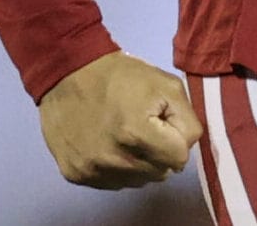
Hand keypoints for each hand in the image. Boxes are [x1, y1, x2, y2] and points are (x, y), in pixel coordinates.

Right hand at [38, 51, 202, 189]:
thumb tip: (185, 147)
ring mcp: (93, 171)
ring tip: (127, 135)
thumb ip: (187, 118)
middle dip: (160, 152)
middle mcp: (115, 160)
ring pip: (138, 181)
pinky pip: (113, 182)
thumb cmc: (121, 76)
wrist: (69, 74)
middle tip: (146, 127)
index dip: (177, 139)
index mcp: (137, 134)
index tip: (164, 123)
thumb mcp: (166, 84)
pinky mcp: (76, 175)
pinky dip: (117, 167)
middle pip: (160, 173)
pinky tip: (109, 143)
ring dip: (140, 162)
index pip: (180, 159)